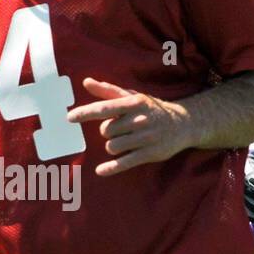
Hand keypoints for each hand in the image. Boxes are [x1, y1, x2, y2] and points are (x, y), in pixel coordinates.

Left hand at [68, 78, 194, 176]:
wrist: (183, 124)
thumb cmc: (151, 109)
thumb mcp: (132, 97)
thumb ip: (108, 91)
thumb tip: (86, 82)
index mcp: (133, 103)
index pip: (105, 108)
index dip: (86, 113)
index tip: (69, 118)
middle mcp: (140, 120)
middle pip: (106, 130)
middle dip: (108, 131)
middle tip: (121, 129)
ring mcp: (146, 138)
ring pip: (113, 146)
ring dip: (113, 146)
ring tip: (124, 141)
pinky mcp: (150, 154)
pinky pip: (125, 162)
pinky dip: (111, 168)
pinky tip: (100, 171)